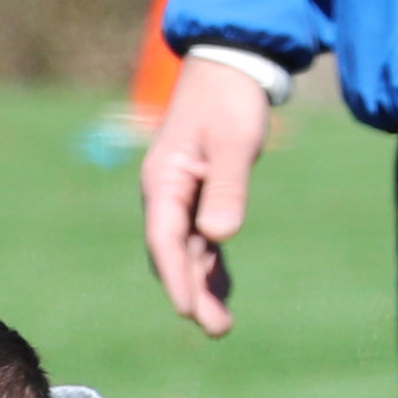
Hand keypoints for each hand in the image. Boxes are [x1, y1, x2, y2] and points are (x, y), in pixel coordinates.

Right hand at [139, 57, 270, 337]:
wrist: (229, 68)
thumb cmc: (229, 100)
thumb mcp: (234, 141)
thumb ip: (228, 187)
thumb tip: (220, 237)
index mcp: (164, 180)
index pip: (164, 237)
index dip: (175, 276)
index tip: (187, 309)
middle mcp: (165, 194)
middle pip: (173, 253)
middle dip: (191, 293)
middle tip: (215, 329)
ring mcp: (180, 197)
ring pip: (187, 252)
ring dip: (202, 287)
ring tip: (221, 327)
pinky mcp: (199, 196)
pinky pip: (200, 241)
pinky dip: (211, 267)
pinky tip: (224, 295)